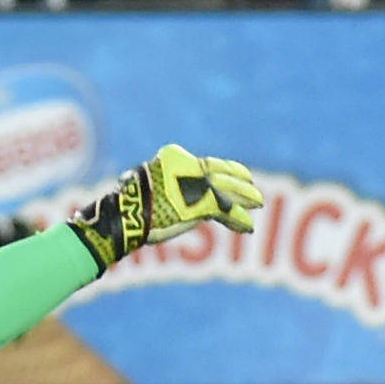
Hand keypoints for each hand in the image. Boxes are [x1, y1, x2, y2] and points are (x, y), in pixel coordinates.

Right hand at [68, 144, 263, 273]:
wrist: (126, 215)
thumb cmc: (130, 205)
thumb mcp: (147, 186)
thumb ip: (165, 185)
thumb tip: (159, 192)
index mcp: (174, 157)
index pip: (205, 163)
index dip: (223, 169)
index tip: (236, 174)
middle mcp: (188, 165)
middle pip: (220, 171)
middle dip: (239, 178)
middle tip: (253, 185)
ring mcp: (196, 183)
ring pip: (228, 188)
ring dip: (245, 196)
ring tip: (258, 203)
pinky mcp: (202, 203)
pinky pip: (226, 209)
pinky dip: (238, 218)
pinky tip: (248, 226)